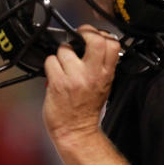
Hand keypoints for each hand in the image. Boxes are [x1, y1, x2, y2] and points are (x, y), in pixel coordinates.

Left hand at [42, 25, 121, 145]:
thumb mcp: (104, 86)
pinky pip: (51, 61)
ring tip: (64, 65)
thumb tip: (96, 44)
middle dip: (84, 33)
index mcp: (106, 74)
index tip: (93, 35)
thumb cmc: (87, 109)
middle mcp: (93, 75)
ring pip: (65, 49)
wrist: (75, 131)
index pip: (112, 44)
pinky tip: (55, 74)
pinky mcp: (59, 83)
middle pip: (94, 40)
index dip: (101, 33)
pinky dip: (50, 65)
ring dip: (61, 54)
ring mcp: (75, 78)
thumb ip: (103, 66)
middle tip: (79, 37)